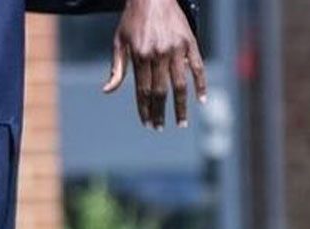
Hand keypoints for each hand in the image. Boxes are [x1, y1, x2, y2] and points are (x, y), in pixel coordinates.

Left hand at [103, 0, 205, 129]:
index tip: (147, 123)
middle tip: (160, 128)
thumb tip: (107, 91)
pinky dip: (202, 85)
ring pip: (180, 85)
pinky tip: (202, 101)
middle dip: (160, 112)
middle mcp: (158, 54)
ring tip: (182, 123)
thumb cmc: (133, 19)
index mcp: (140, 55)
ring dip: (181, 107)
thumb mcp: (119, 41)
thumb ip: (117, 67)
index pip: (143, 89)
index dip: (144, 108)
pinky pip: (198, 68)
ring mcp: (176, 49)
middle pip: (160, 91)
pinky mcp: (190, 43)